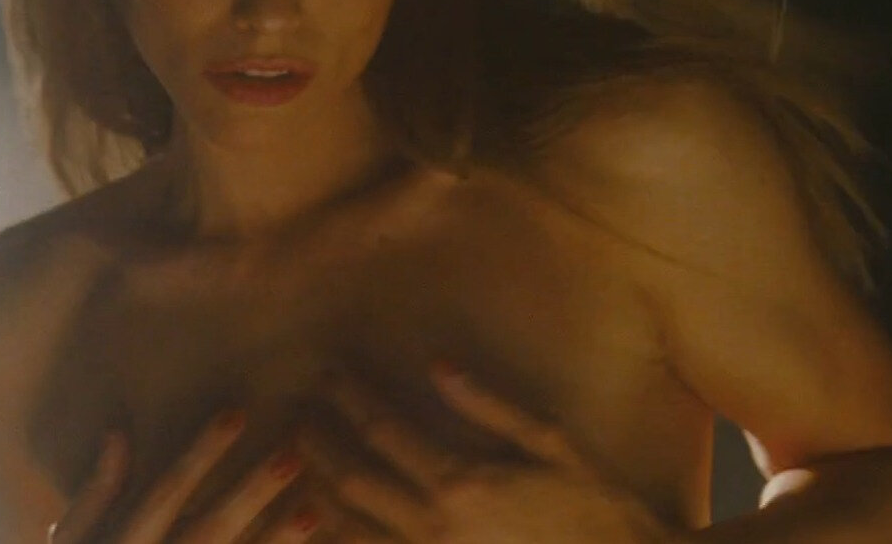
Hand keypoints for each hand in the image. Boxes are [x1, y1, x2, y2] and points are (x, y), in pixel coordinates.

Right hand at [49, 412, 321, 542]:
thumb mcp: (72, 541)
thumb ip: (95, 495)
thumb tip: (118, 432)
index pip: (166, 493)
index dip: (201, 454)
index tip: (237, 414)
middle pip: (211, 531)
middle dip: (251, 495)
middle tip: (292, 457)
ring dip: (276, 542)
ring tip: (313, 511)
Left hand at [301, 366, 686, 543]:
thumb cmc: (594, 504)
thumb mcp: (550, 443)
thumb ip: (487, 406)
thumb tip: (438, 365)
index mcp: (460, 482)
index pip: (383, 430)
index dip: (350, 398)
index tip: (329, 374)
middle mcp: (433, 527)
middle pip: (351, 481)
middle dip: (318, 445)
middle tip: (297, 419)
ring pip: (350, 532)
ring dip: (318, 496)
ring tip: (300, 468)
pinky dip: (344, 539)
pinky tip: (329, 523)